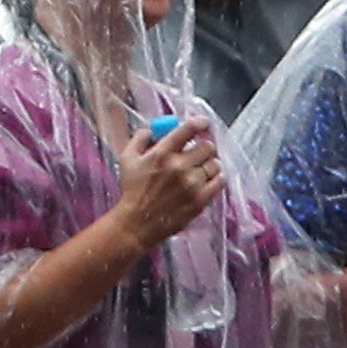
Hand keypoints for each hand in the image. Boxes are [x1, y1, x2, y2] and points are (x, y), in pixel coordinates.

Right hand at [111, 114, 223, 247]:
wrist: (136, 224)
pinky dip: (216, 178)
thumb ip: (140, 139)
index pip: (189, 128)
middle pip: (207, 146)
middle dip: (203, 147)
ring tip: (201, 170)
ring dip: (209, 164)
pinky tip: (207, 181)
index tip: (202, 124)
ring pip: (215, 163)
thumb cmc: (132, 191)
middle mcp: (179, 166)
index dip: (200, 123)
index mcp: (162, 153)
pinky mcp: (200, 199)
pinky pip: (220, 180)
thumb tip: (153, 129)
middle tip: (199, 153)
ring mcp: (192, 183)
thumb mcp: (127, 159)